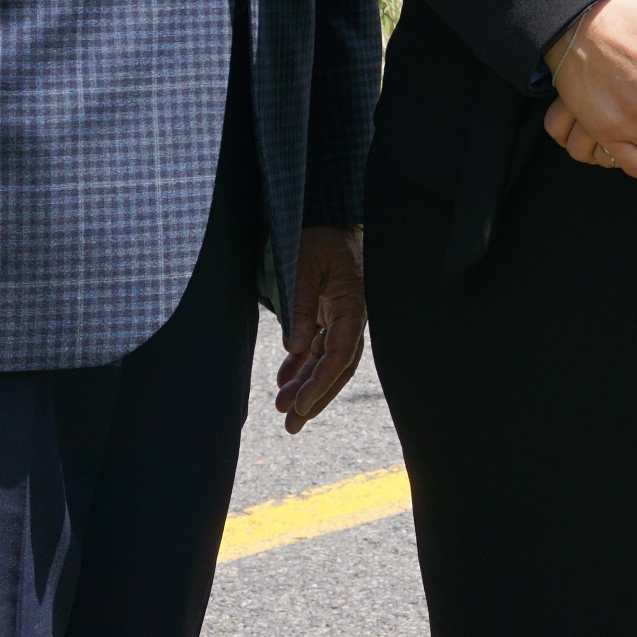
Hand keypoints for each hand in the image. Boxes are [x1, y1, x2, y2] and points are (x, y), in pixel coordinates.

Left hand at [274, 225, 365, 432]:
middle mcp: (352, 313)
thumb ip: (301, 306)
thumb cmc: (314, 234)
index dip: (321, 383)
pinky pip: (318, 344)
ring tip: (282, 410)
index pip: (341, 353)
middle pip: (338, 365)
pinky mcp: (329, 310)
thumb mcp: (302, 266)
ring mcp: (341, 313)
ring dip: (306, 384)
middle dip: (316, 397)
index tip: (300, 406)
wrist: (321, 212)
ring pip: (326, 359)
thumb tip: (297, 348)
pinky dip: (301, 364)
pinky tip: (284, 381)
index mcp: (353, 302)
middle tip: (292, 425)